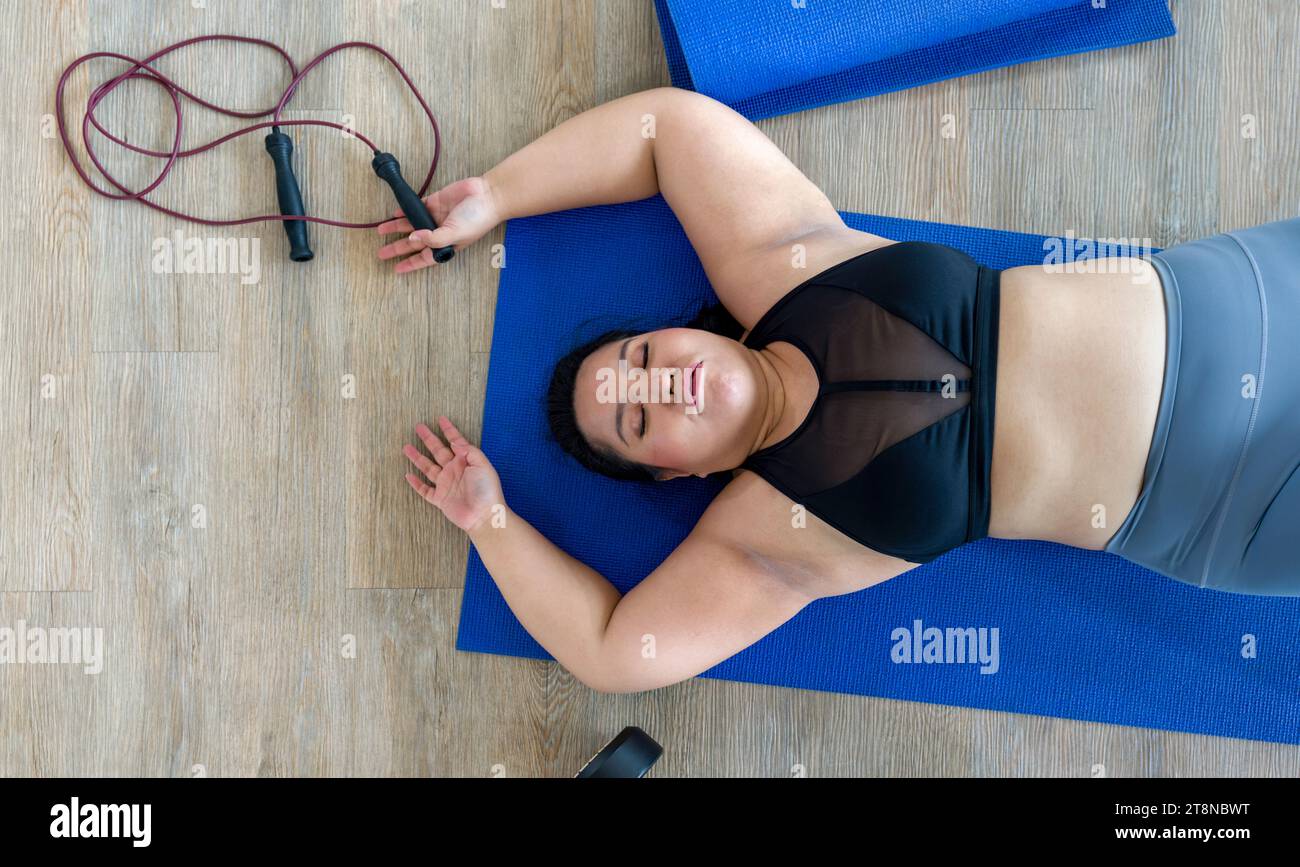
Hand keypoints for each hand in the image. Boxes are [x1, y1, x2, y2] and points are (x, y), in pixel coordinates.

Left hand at [377, 176, 501, 273]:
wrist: (487, 195)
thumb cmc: (478, 219)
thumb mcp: (455, 234)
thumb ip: (433, 239)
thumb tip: (412, 238)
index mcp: (445, 246)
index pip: (423, 258)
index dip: (410, 264)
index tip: (396, 269)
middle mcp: (438, 233)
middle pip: (413, 243)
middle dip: (397, 248)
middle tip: (382, 253)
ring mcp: (435, 217)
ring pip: (410, 225)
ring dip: (396, 228)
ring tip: (381, 231)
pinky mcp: (434, 202)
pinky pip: (415, 208)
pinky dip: (404, 211)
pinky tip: (394, 214)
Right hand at [403, 416, 504, 532]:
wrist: (483, 515)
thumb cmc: (486, 490)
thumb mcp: (482, 464)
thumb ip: (469, 451)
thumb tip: (455, 441)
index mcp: (465, 461)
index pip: (455, 442)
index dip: (448, 430)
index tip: (441, 419)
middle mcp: (454, 471)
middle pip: (438, 451)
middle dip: (429, 439)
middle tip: (419, 427)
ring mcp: (446, 485)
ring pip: (428, 468)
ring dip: (417, 457)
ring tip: (406, 447)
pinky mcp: (440, 499)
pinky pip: (425, 490)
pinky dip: (416, 483)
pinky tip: (408, 475)